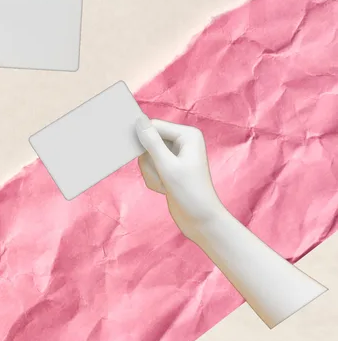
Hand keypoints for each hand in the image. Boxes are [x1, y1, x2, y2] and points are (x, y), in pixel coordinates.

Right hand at [135, 115, 224, 239]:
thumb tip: (139, 121)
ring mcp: (176, 154)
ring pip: (147, 156)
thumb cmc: (189, 193)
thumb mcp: (167, 166)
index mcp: (187, 134)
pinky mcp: (170, 166)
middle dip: (149, 162)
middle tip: (161, 176)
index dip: (143, 140)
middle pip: (149, 142)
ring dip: (151, 173)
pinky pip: (150, 167)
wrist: (200, 220)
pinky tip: (165, 188)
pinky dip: (153, 179)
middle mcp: (183, 141)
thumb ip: (152, 142)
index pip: (154, 126)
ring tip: (164, 184)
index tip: (140, 156)